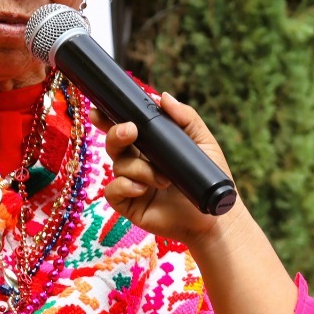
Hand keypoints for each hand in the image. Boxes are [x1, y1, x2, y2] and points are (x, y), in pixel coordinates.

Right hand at [100, 94, 236, 243]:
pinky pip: (112, 190)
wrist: (214, 216)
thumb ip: (185, 117)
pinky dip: (125, 186)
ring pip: (118, 165)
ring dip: (139, 169)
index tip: (99, 110)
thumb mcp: (203, 142)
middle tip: (131, 132)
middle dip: (117, 134)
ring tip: (164, 179)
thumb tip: (162, 96)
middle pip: (114, 143)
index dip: (109, 119)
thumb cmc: (208, 178)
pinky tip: (143, 189)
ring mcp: (132, 183)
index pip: (126, 128)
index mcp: (151, 145)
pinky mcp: (129, 205)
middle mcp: (138, 162)